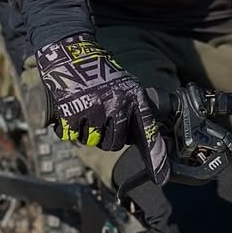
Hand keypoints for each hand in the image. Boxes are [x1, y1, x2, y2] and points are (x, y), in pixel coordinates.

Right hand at [33, 34, 168, 183]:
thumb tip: (141, 138)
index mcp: (134, 98)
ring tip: (85, 107)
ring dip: (87, 131)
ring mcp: (96, 109)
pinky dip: (68, 127)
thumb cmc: (99, 73)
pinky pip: (73, 135)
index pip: (148, 131)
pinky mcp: (74, 113)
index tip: (162, 178)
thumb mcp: (125, 86)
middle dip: (106, 136)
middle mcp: (118, 105)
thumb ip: (134, 110)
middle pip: (114, 144)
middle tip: (99, 115)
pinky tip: (70, 109)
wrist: (71, 54)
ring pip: (93, 141)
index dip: (156, 157)